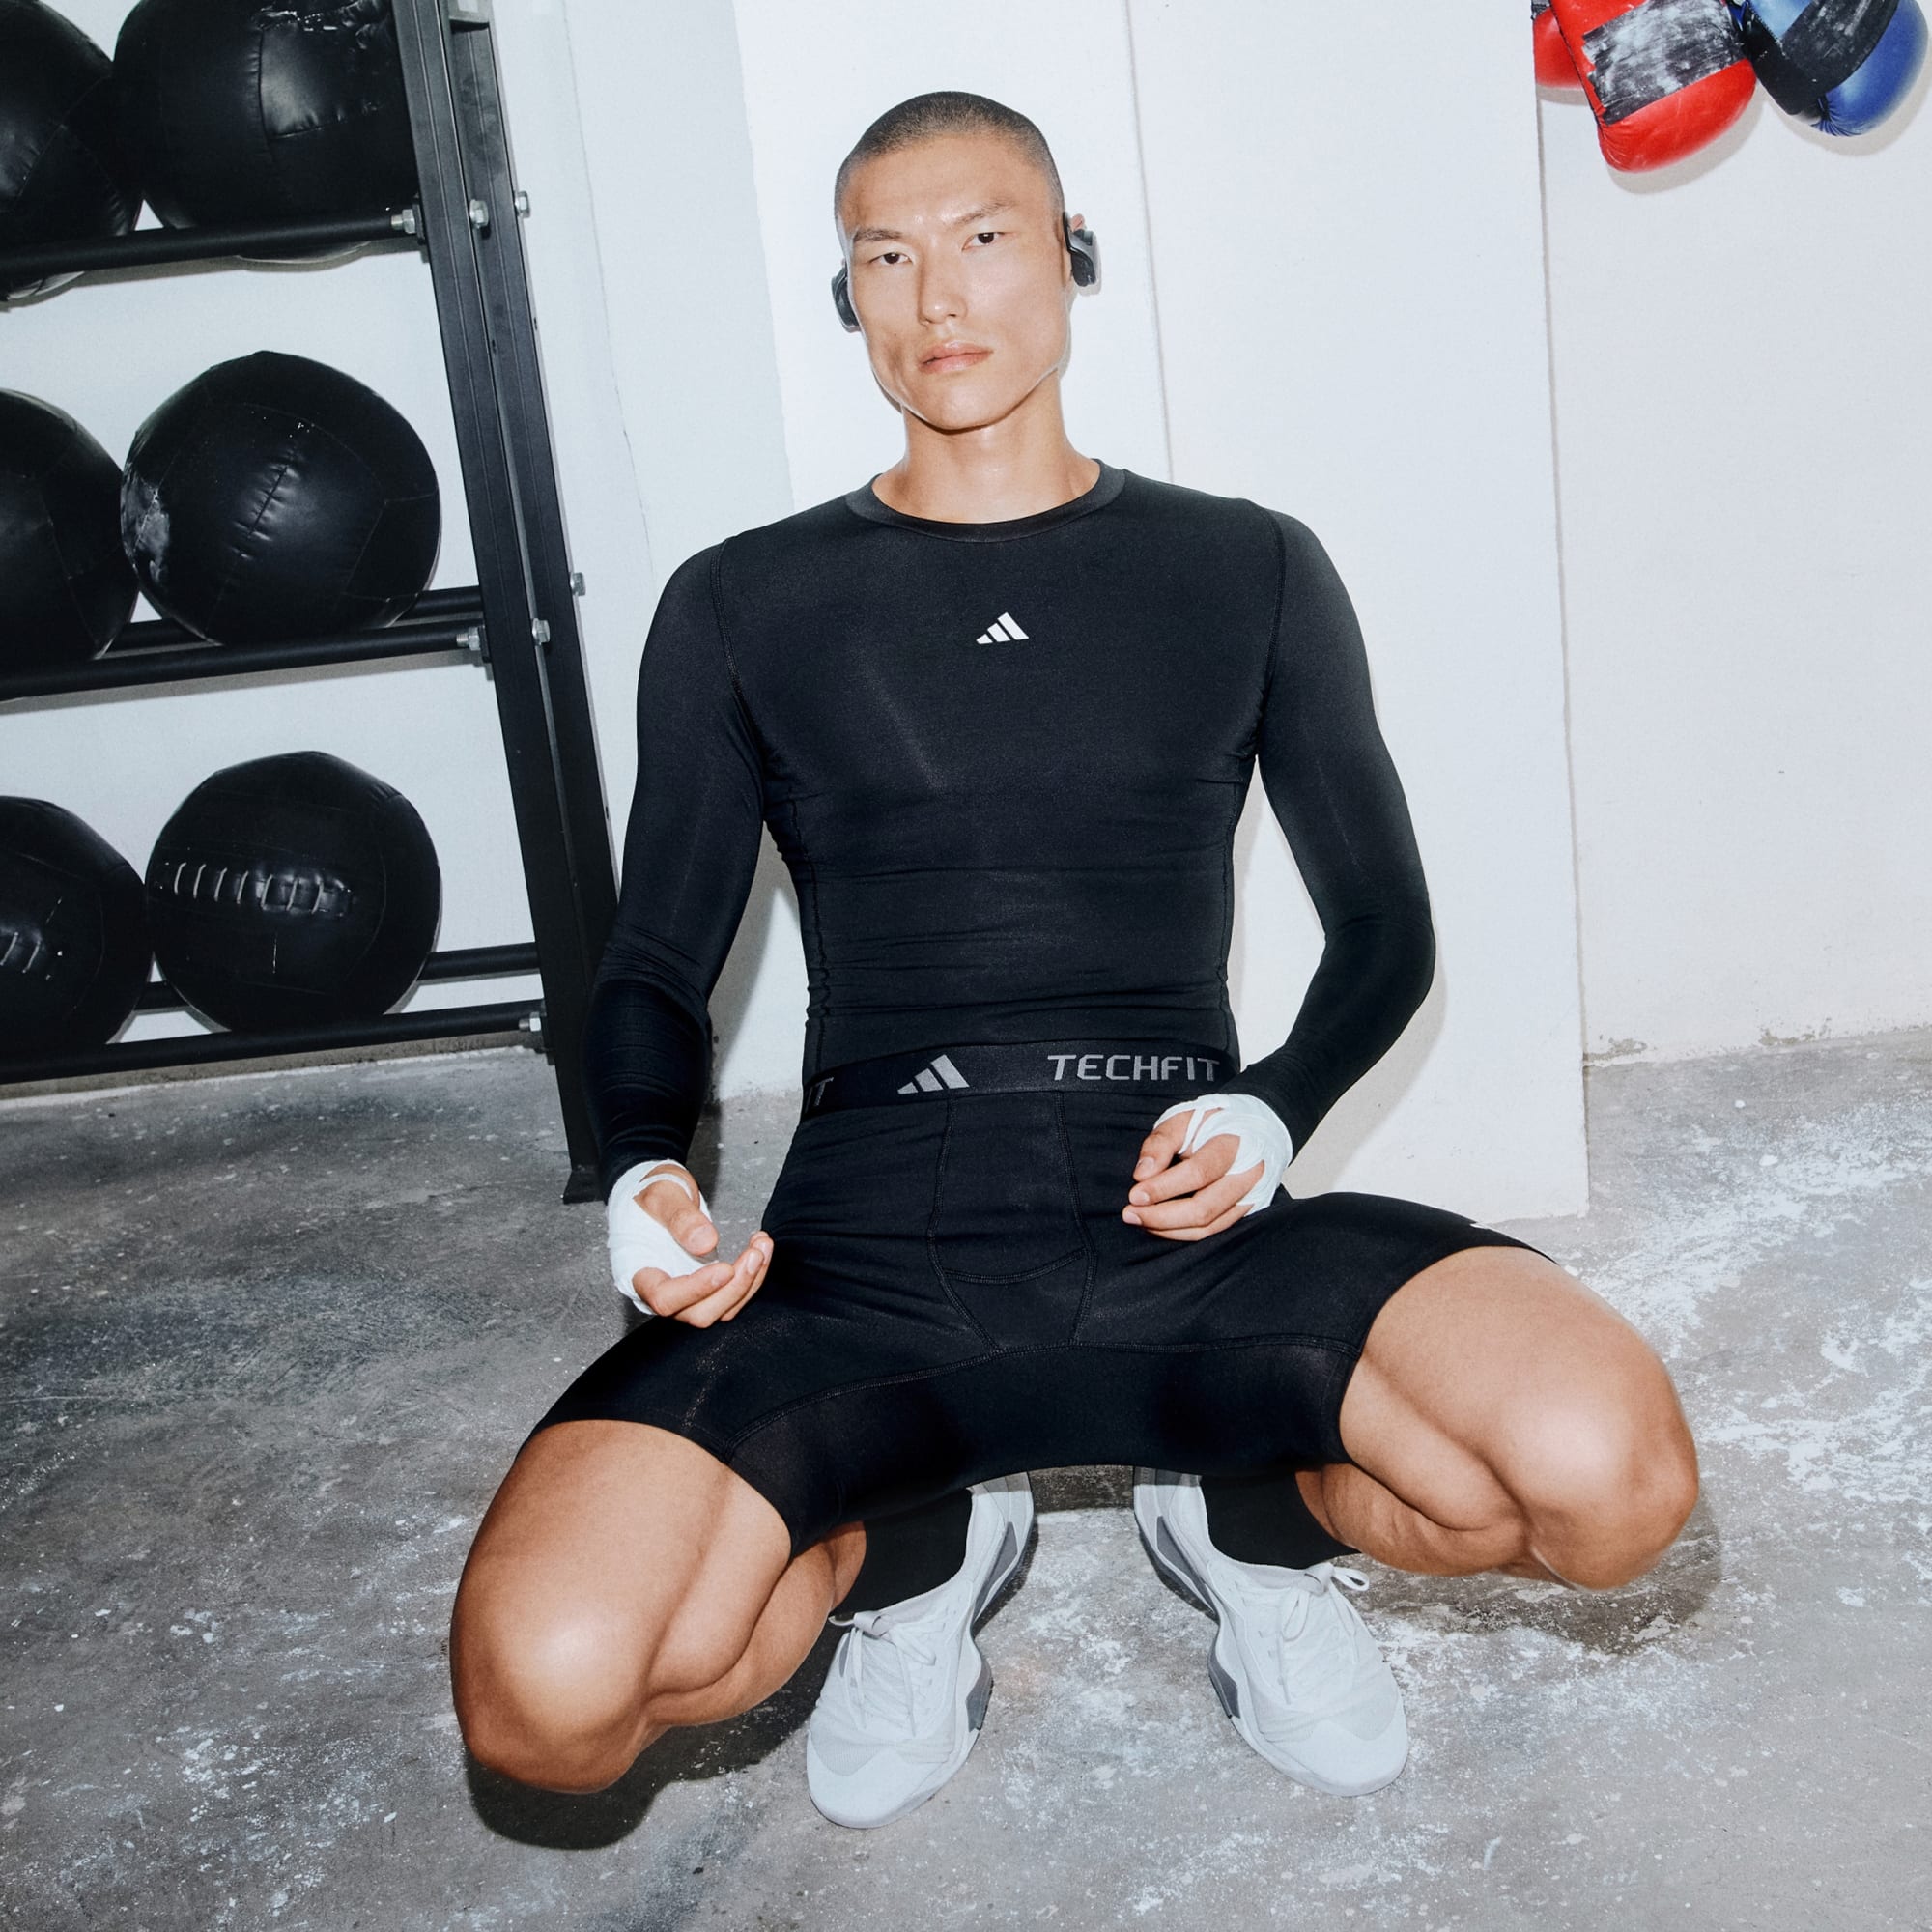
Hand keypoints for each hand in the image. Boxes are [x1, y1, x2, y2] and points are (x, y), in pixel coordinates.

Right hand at [608, 1160, 773, 1324]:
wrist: (658, 1197)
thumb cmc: (650, 1195)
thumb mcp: (662, 1195)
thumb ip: (680, 1218)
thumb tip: (707, 1243)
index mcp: (639, 1273)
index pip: (664, 1299)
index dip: (695, 1290)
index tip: (725, 1268)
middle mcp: (662, 1292)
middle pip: (699, 1313)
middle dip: (734, 1287)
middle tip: (756, 1252)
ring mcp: (686, 1294)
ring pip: (721, 1309)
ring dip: (749, 1281)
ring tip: (762, 1244)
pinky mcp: (706, 1288)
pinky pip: (731, 1295)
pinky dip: (751, 1276)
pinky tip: (760, 1248)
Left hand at [1122, 1108, 1265, 1240]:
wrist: (1249, 1131)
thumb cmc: (1209, 1125)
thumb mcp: (1183, 1120)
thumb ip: (1161, 1143)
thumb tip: (1142, 1175)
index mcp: (1234, 1144)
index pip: (1199, 1172)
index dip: (1164, 1187)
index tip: (1134, 1195)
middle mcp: (1249, 1174)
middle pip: (1204, 1207)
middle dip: (1162, 1216)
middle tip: (1129, 1214)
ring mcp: (1250, 1196)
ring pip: (1208, 1225)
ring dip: (1169, 1229)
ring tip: (1139, 1219)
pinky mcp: (1246, 1211)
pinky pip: (1213, 1231)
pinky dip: (1182, 1232)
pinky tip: (1159, 1225)